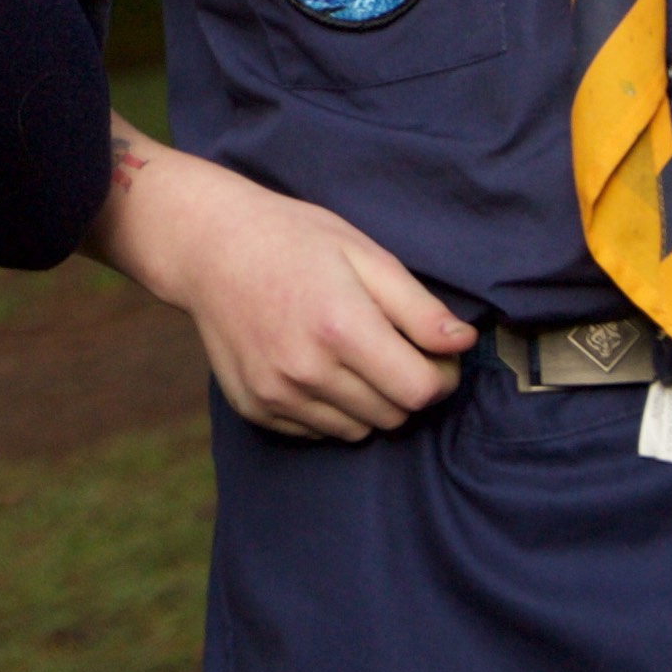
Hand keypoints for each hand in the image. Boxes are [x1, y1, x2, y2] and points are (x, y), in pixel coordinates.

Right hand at [105, 126, 465, 436]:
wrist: (209, 246)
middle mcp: (306, 370)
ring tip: (352, 355)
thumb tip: (462, 345)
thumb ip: (418, 307)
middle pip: (393, 415)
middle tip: (393, 348)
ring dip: (369, 402)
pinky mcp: (256, 407)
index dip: (441, 376)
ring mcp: (276, 394)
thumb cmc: (294, 240)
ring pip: (357, 429)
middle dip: (407, 387)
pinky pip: (318, 431)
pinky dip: (330, 409)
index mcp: (341, 328)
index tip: (435, 354)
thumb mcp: (364, 254)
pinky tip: (317, 365)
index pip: (420, 390)